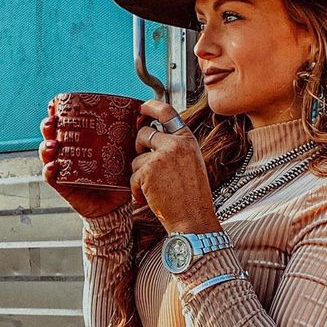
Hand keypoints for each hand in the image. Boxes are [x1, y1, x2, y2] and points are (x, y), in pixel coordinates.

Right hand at [38, 104, 130, 218]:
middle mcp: (69, 154)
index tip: (55, 105)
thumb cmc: (118, 178)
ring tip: (53, 144)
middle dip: (47, 126)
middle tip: (52, 121)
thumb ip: (130, 139)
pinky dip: (49, 171)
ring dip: (46, 147)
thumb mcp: (124, 155)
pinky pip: (51, 178)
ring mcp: (64, 169)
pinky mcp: (64, 186)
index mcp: (80, 143)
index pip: (65, 125)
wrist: (116, 205)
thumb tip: (141, 118)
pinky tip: (54, 166)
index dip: (56, 114)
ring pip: (48, 155)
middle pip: (51, 136)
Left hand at [131, 100, 222, 234]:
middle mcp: (175, 144)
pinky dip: (137, 190)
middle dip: (138, 147)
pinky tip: (149, 199)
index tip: (141, 108)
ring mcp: (161, 157)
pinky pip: (133, 177)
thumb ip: (176, 148)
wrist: (193, 219)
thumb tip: (152, 136)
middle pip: (144, 133)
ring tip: (154, 190)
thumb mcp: (191, 164)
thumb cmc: (193, 197)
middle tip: (144, 165)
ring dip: (139, 175)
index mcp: (188, 141)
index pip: (168, 113)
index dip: (151, 107)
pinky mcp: (148, 171)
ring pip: (136, 159)